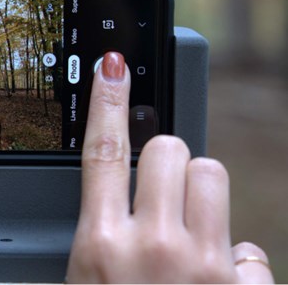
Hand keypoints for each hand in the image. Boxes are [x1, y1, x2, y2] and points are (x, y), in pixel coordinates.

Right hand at [67, 52, 273, 282]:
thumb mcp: (80, 279)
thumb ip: (97, 239)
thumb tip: (113, 208)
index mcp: (101, 244)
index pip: (104, 151)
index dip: (107, 101)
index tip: (112, 66)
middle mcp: (153, 248)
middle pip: (169, 148)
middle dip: (166, 162)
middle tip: (159, 197)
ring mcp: (202, 267)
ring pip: (212, 174)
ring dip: (201, 194)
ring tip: (189, 231)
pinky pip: (249, 247)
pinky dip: (234, 264)